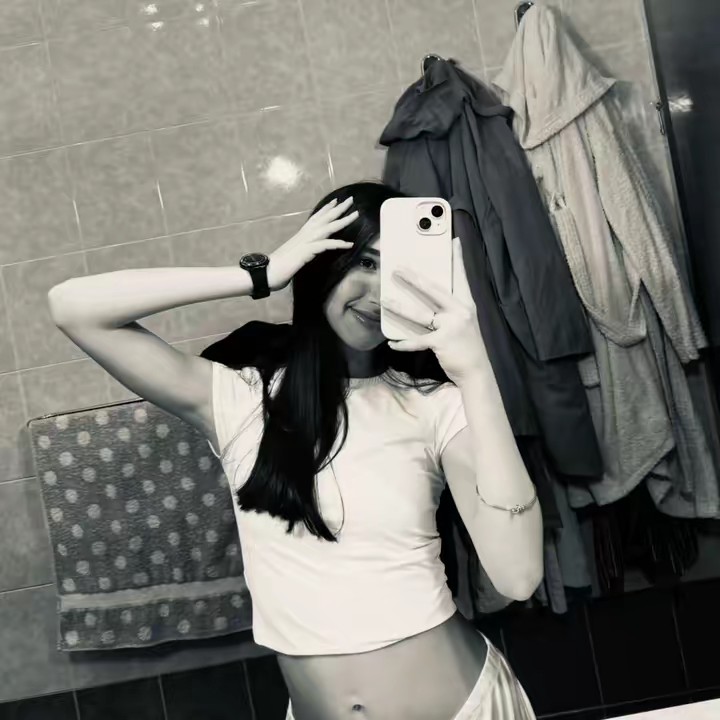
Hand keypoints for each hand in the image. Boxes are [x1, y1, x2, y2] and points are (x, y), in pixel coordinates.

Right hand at [267, 197, 357, 290]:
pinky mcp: (306, 251)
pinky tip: (349, 244)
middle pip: (324, 218)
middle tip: (350, 200)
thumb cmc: (278, 268)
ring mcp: (305, 242)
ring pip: (327, 227)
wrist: (267, 273)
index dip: (326, 209)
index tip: (336, 201)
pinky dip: (338, 243)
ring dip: (342, 220)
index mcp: (301, 235)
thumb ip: (302, 252)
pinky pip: (325, 245)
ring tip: (355, 214)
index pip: (315, 218)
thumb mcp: (294, 256)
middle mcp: (304, 235)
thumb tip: (306, 253)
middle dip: (338, 209)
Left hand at [382, 255, 487, 384]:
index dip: (458, 259)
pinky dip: (403, 343)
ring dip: (400, 307)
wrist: (477, 371)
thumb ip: (450, 310)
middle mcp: (460, 311)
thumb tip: (430, 301)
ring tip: (384, 300)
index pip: (461, 276)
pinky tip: (391, 343)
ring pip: (420, 314)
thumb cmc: (467, 346)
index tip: (454, 240)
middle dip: (413, 278)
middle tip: (397, 269)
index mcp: (466, 303)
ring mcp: (451, 326)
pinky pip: (417, 340)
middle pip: (433, 290)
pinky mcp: (441, 341)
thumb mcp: (464, 322)